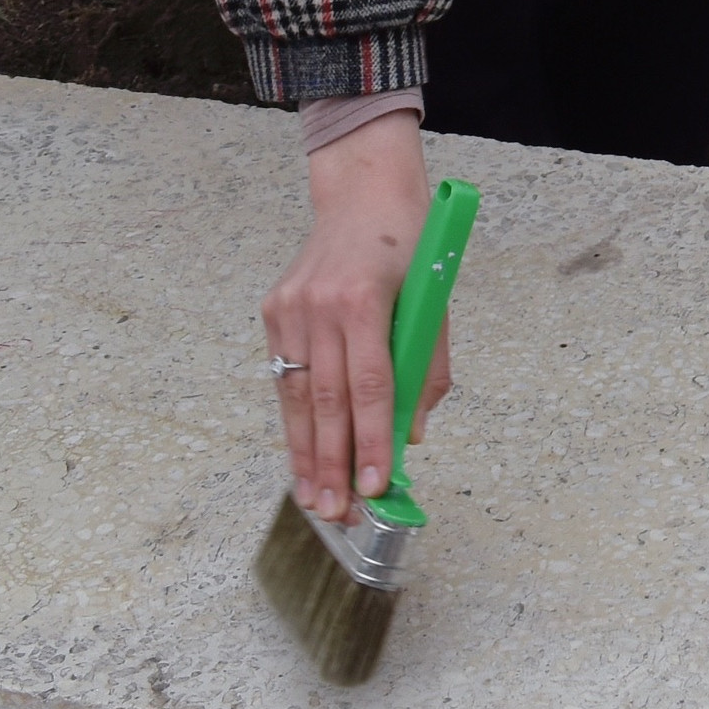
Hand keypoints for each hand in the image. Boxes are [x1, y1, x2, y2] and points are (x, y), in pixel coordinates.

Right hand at [263, 113, 445, 524]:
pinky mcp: (273, 311)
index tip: (377, 485)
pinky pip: (284, 379)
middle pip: (326, 400)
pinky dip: (295, 424)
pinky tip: (302, 460)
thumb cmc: (411, 247)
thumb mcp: (435, 300)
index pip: (369, 384)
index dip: (372, 439)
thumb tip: (412, 437)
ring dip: (307, 457)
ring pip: (297, 398)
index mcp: (367, 298)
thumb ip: (425, 370)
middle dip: (334, 464)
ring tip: (317, 503)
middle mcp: (320, 304)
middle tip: (341, 515)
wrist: (362, 193)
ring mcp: (290, 308)